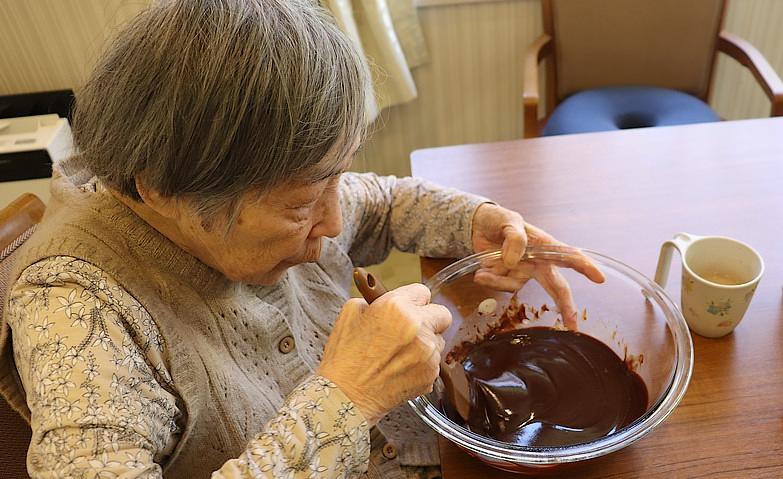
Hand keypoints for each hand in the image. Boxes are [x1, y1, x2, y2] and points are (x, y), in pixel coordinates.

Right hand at [317, 284, 451, 425]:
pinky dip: (422, 363)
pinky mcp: (431, 375)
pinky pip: (434, 362)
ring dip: (425, 343)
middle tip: (412, 328)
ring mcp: (427, 353)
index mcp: (397, 307)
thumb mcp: (351, 312)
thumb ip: (376, 300)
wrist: (345, 396)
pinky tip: (401, 368)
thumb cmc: (344, 356)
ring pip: (439, 340)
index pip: (422, 292)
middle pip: (442, 314)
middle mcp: (418, 328)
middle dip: (429, 318)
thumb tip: (389, 299)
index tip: (408, 306)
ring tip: (400, 353)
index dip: (413, 300)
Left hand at [471, 203, 604, 328]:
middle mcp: (537, 262)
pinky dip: (488, 280)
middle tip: (572, 324)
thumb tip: (514, 261)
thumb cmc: (498, 219)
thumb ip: (514, 238)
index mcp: (545, 245)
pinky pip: (499, 286)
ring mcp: (522, 272)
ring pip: (516, 286)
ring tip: (483, 271)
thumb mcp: (507, 220)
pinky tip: (480, 273)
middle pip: (556, 286)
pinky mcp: (506, 279)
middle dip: (566, 305)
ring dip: (498, 281)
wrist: (477, 226)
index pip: (569, 255)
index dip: (585, 266)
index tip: (599, 278)